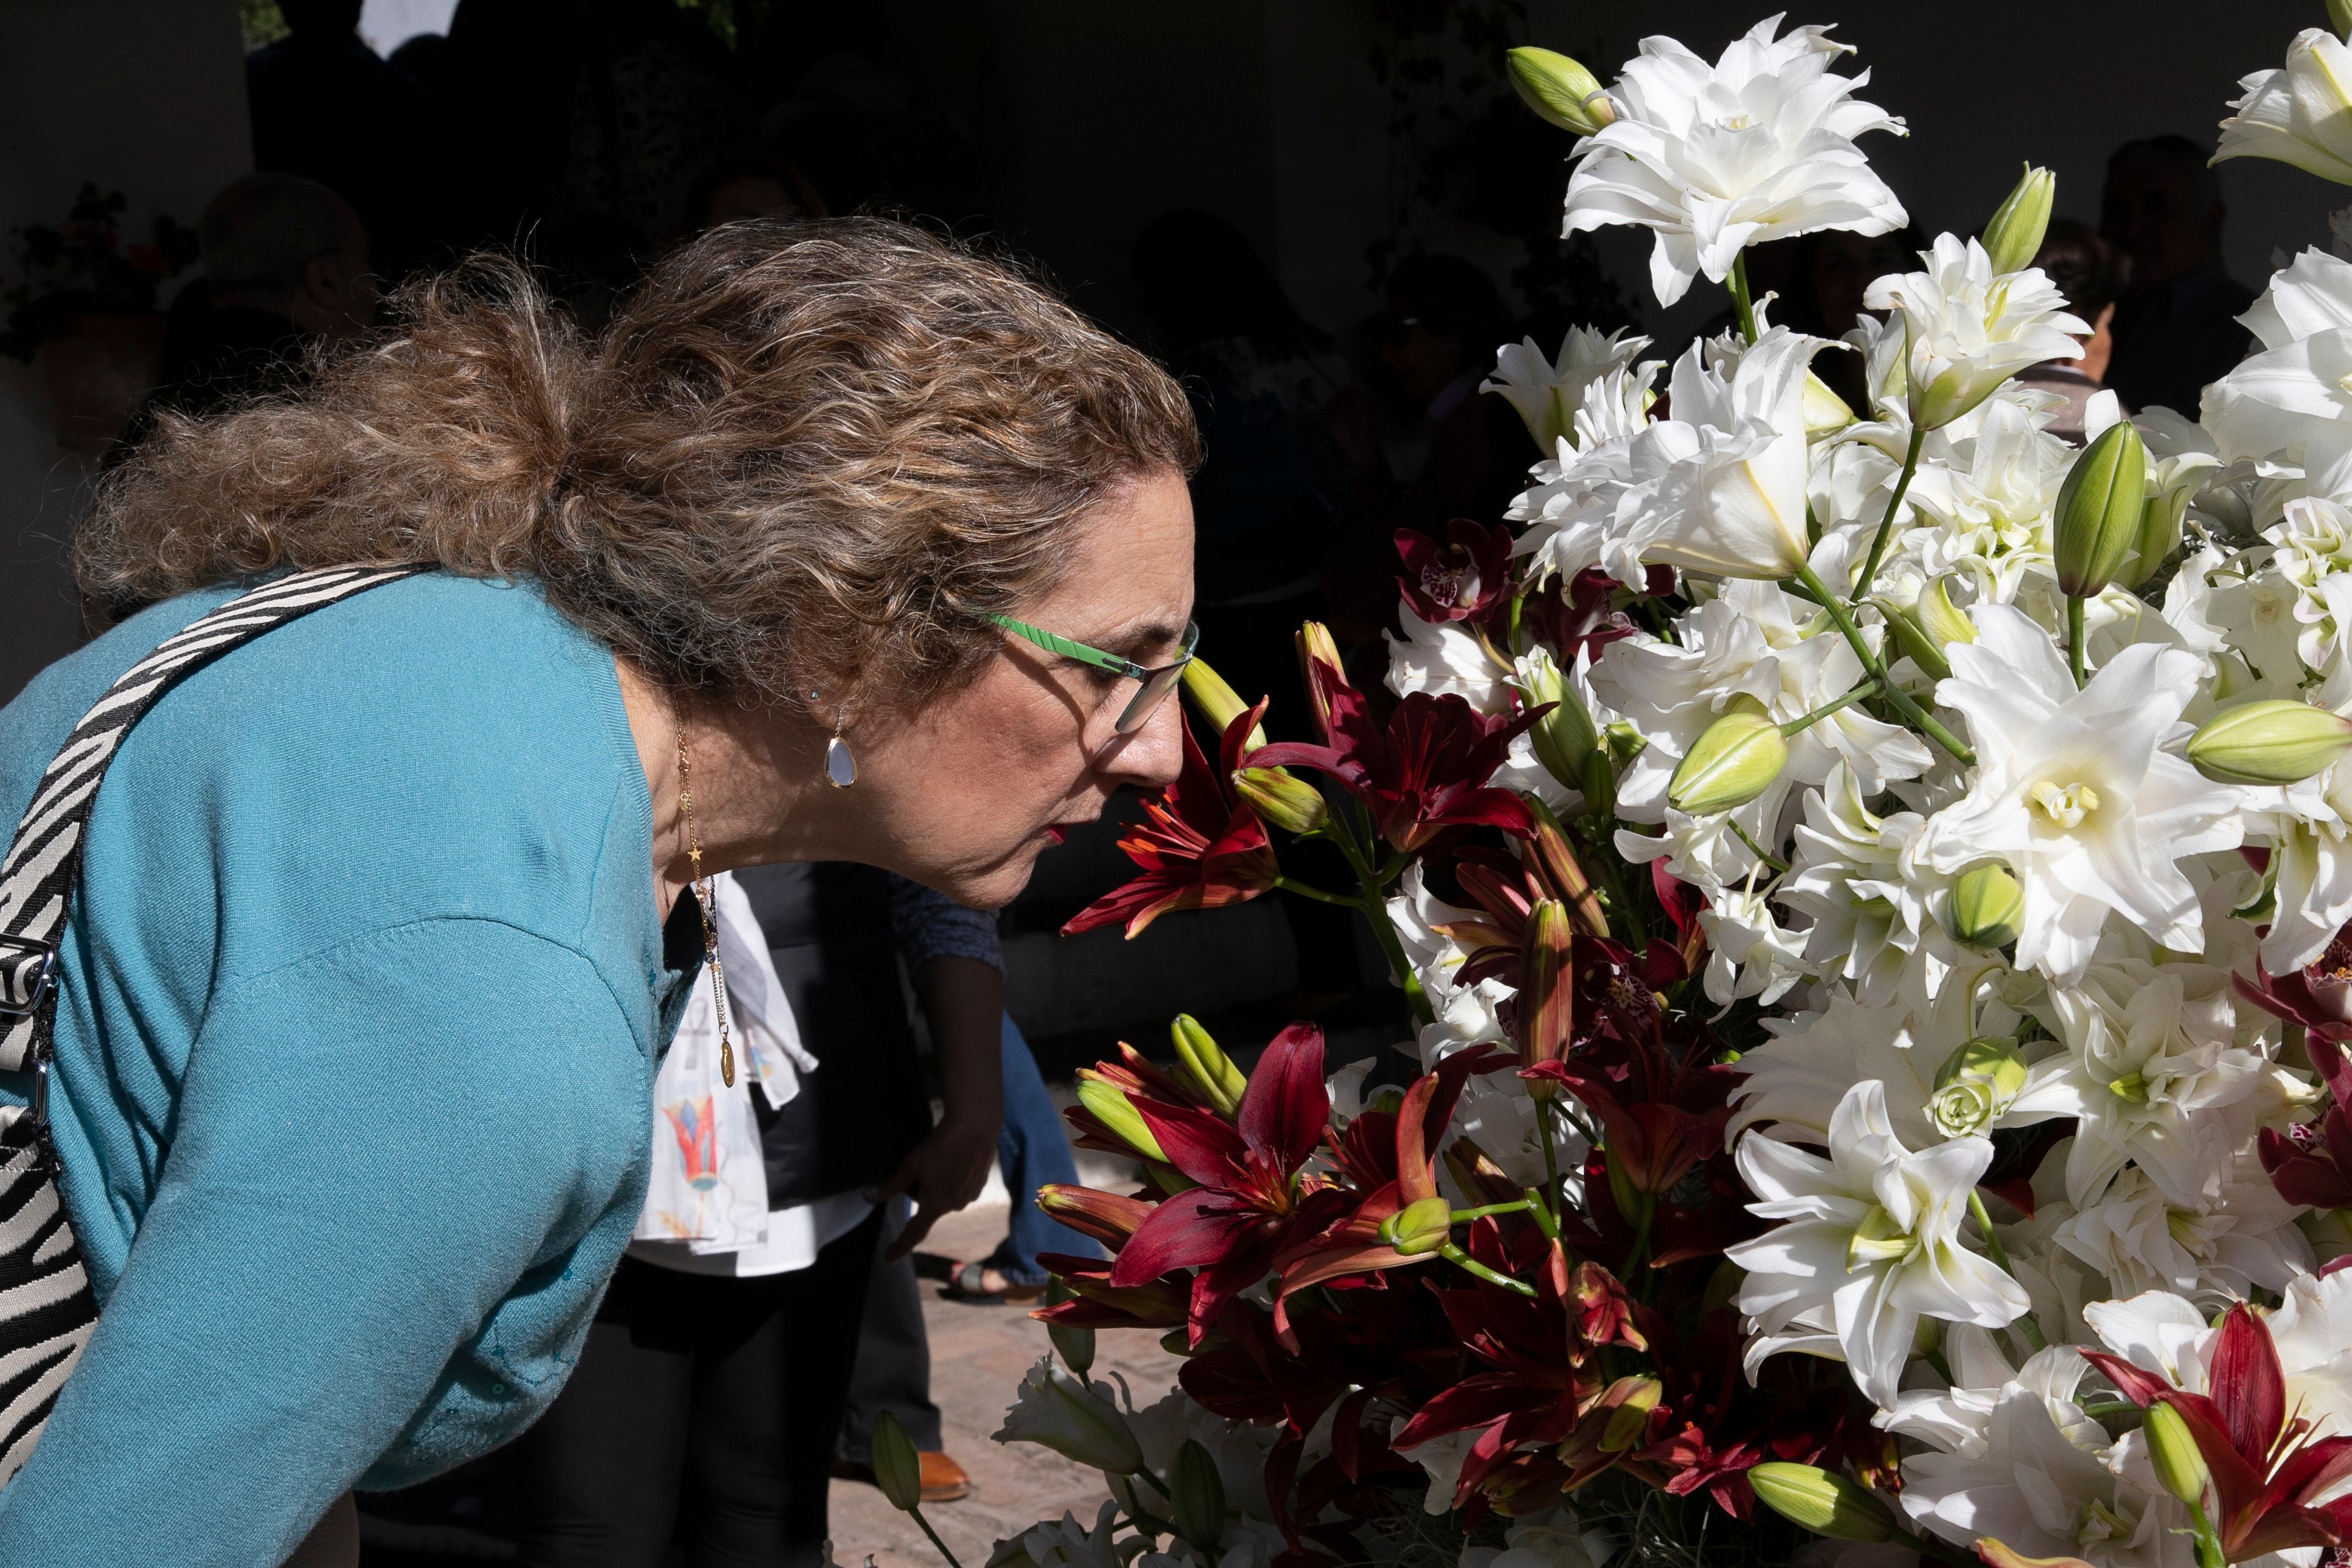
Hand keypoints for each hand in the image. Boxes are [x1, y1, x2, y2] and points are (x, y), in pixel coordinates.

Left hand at [866, 1112, 1000, 1260]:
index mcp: (935, 1204)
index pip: (914, 1232)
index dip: (900, 1246)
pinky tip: (952, 1158)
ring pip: (943, 1195)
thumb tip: (869, 1197)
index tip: (889, 1258)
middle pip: (928, 1205)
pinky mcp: (980, 1184)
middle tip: (919, 1166)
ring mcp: (970, 1196)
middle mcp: (955, 1206)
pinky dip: (951, 1177)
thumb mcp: (911, 1164)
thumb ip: (891, 1185)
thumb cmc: (940, 1145)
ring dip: (936, 1184)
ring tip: (939, 1158)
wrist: (976, 1125)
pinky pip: (958, 1187)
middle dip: (919, 1190)